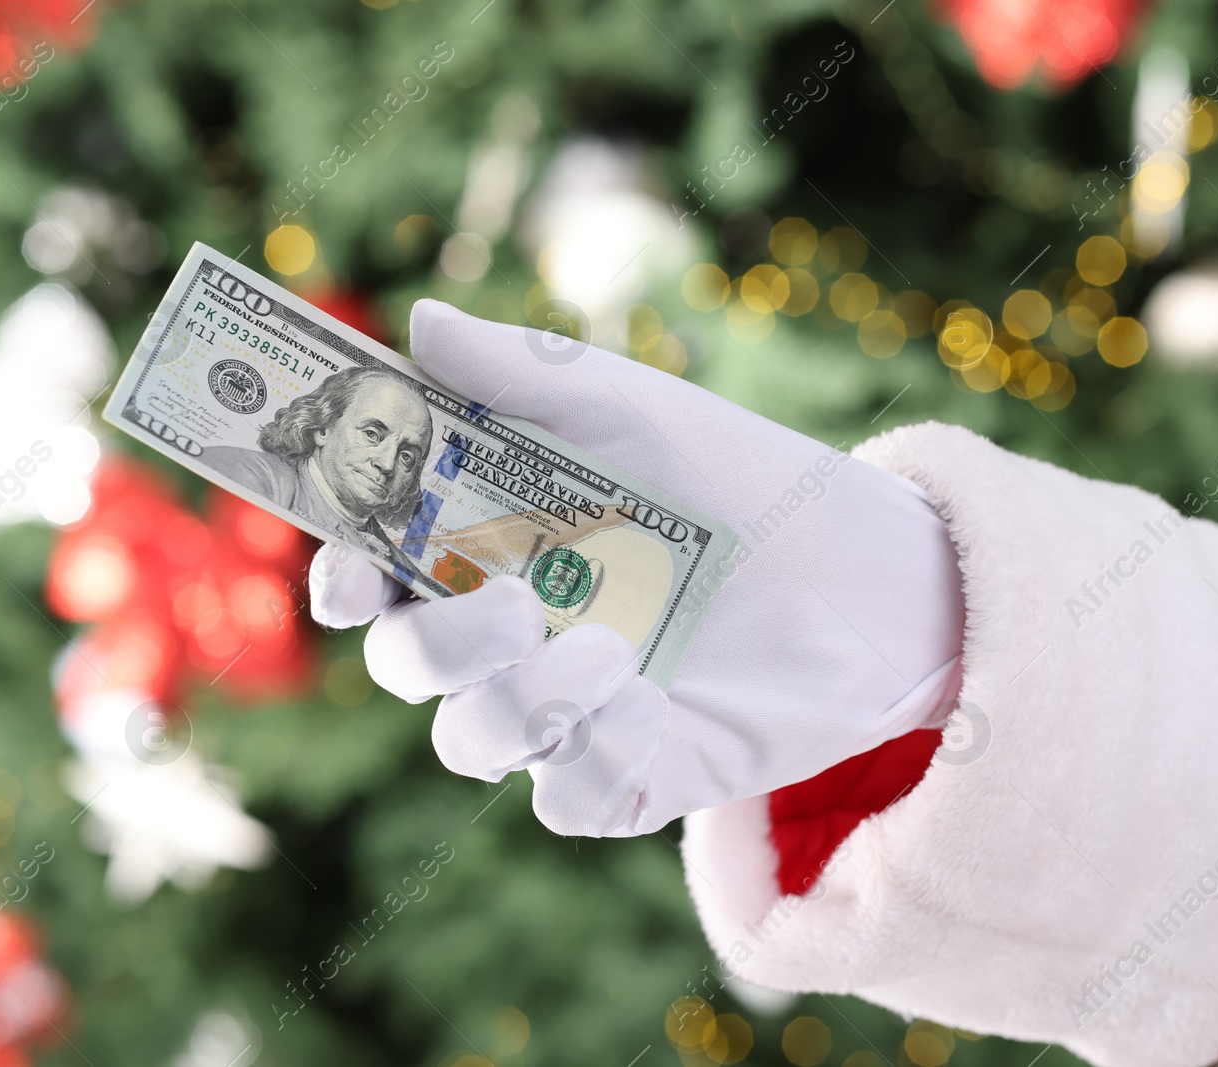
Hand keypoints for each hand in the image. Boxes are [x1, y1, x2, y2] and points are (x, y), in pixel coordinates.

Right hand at [310, 299, 964, 836]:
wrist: (873, 569)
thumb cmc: (747, 477)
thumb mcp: (640, 412)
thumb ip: (529, 375)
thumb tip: (419, 323)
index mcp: (501, 545)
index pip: (382, 573)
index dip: (343, 578)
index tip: (350, 572)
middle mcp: (522, 634)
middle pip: (412, 666)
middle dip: (435, 645)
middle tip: (513, 604)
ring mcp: (576, 708)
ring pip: (474, 743)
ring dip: (516, 706)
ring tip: (610, 656)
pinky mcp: (639, 771)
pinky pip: (568, 798)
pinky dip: (589, 761)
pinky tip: (650, 706)